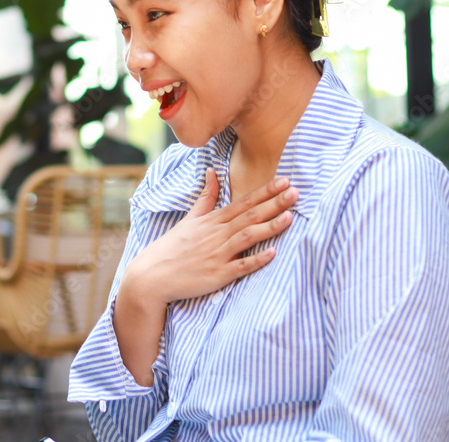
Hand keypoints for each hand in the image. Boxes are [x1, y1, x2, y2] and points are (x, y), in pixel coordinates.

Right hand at [118, 168, 297, 311]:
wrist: (153, 275)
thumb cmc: (173, 247)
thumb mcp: (190, 218)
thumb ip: (206, 197)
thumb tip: (212, 172)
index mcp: (212, 221)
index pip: (243, 203)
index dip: (265, 192)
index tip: (284, 181)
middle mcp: (216, 235)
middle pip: (249, 216)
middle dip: (274, 203)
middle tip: (295, 192)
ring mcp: (217, 255)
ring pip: (246, 237)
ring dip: (269, 227)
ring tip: (290, 217)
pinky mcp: (217, 275)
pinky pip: (240, 267)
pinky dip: (256, 260)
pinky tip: (273, 254)